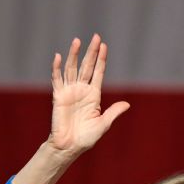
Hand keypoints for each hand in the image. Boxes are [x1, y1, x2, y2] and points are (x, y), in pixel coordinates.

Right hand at [48, 33, 129, 153]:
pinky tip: (58, 57)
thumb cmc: (86, 138)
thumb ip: (113, 112)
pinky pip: (57, 80)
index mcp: (94, 95)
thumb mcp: (103, 124)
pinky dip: (56, 68)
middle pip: (87, 66)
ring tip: (78, 41)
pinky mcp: (58, 96)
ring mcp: (69, 92)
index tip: (104, 46)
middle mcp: (82, 90)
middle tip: (96, 36)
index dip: (101, 59)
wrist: (69, 146)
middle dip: (91, 52)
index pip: (98, 73)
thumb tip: (127, 104)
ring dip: (74, 55)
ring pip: (72, 69)